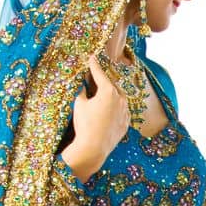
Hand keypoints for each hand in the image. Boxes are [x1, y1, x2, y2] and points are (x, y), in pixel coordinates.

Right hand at [63, 53, 128, 180]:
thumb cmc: (85, 124)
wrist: (94, 147)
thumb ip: (83, 90)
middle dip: (103, 81)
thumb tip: (83, 84)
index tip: (92, 57)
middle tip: (94, 77)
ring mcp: (126, 111)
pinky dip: (115, 107)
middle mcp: (121, 99)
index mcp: (108, 91)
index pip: (99, 73)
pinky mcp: (126, 123)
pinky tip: (108, 110)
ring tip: (101, 95)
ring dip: (110, 94)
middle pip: (111, 85)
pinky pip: (122, 110)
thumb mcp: (79, 103)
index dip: (94, 65)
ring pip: (119, 97)